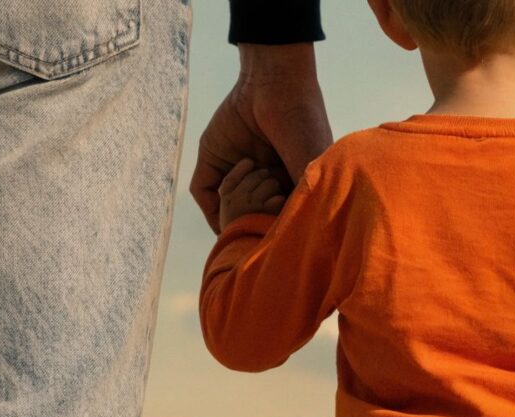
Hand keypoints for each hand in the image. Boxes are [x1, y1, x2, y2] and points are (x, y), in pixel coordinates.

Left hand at [190, 44, 332, 232]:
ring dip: (235, 211)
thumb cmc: (301, 121)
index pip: (275, 218)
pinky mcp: (212, 158)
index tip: (279, 236)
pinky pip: (204, 191)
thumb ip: (302, 196)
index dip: (274, 230)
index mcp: (285, 182)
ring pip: (227, 207)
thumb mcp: (309, 163)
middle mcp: (259, 179)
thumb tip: (298, 235)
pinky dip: (213, 203)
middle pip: (249, 215)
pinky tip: (228, 202)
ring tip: (247, 205)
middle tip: (261, 219)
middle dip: (253, 221)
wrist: (274, 82)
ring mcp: (235, 169)